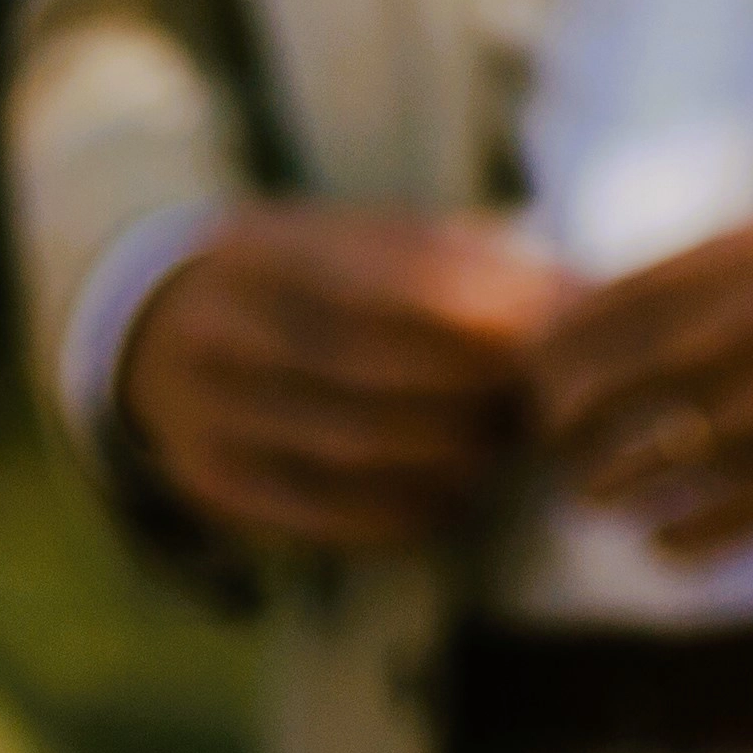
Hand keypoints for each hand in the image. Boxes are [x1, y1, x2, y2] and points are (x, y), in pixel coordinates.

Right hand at [114, 204, 565, 555]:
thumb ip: (465, 260)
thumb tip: (585, 297)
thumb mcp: (370, 239)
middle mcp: (217, 327)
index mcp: (263, 246)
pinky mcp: (209, 481)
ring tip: (504, 443)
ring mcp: (202, 410)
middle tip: (543, 397)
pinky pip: (319, 513)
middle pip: (369, 364)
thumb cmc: (322, 277)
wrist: (168, 325)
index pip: (386, 276)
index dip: (481, 310)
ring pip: (350, 445)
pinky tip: (453, 498)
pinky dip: (401, 511)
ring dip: (449, 451)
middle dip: (472, 385)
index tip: (554, 330)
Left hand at [525, 215, 752, 558]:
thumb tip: (564, 322)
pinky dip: (677, 540)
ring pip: (667, 458)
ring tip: (587, 494)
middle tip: (547, 440)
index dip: (554, 351)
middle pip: (626, 383)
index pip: (615, 307)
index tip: (529, 376)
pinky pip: (727, 520)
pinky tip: (659, 538)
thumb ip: (690, 277)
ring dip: (608, 486)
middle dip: (565, 421)